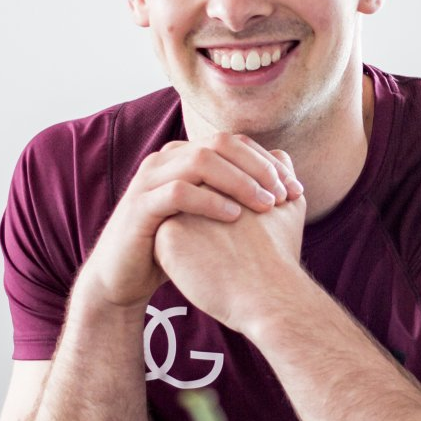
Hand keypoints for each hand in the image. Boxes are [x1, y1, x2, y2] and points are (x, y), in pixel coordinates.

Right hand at [75, 133, 303, 312]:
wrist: (123, 278)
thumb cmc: (175, 247)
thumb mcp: (210, 217)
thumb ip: (239, 196)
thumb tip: (287, 181)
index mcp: (185, 156)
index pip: (235, 143)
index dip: (269, 162)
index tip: (297, 190)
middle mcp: (166, 159)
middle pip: (221, 144)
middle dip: (258, 167)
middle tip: (283, 195)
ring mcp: (150, 180)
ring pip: (200, 162)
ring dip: (239, 181)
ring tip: (265, 205)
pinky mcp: (139, 207)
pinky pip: (177, 192)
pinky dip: (209, 201)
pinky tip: (234, 217)